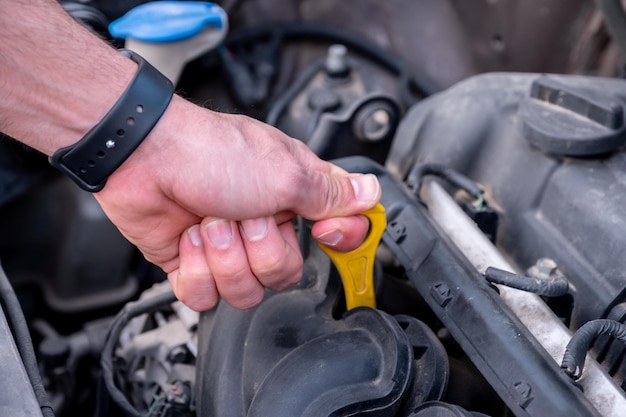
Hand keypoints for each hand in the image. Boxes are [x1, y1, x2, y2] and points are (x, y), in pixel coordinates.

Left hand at [95, 96, 380, 310]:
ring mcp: (228, 247)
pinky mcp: (193, 263)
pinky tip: (189, 239)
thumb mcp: (285, 171)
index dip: (334, 242)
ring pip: (244, 292)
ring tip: (210, 222)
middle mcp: (264, 225)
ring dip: (224, 257)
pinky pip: (205, 298)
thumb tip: (369, 194)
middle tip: (243, 214)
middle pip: (284, 275)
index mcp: (293, 199)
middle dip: (260, 249)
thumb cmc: (211, 151)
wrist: (144, 156)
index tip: (322, 230)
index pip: (335, 237)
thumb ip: (330, 194)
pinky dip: (195, 270)